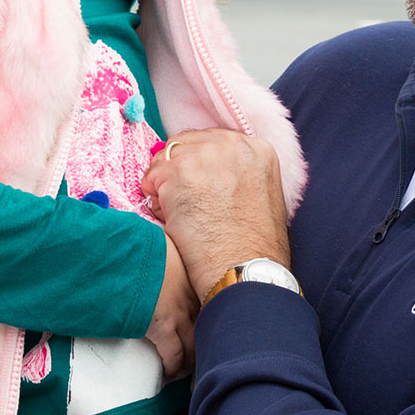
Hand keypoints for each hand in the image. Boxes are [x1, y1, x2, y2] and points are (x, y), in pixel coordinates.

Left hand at [141, 129, 291, 300]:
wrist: (246, 272)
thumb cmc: (256, 248)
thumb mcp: (263, 196)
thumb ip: (239, 175)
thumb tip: (208, 175)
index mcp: (257, 149)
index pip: (212, 142)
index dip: (199, 167)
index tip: (199, 190)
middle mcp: (233, 144)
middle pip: (186, 144)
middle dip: (180, 173)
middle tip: (188, 207)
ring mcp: (205, 155)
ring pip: (165, 160)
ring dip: (166, 187)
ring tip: (183, 218)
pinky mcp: (179, 171)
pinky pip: (151, 179)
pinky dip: (155, 202)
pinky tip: (175, 223)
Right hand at [144, 233, 197, 377]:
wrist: (118, 254)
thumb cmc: (133, 246)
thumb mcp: (159, 242)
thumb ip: (167, 253)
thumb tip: (162, 254)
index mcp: (191, 272)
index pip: (210, 301)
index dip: (208, 318)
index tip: (205, 328)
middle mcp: (191, 293)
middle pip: (207, 325)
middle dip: (204, 342)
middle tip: (199, 355)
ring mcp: (179, 311)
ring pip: (194, 344)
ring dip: (189, 360)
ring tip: (183, 370)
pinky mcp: (163, 328)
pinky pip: (174, 355)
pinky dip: (173, 367)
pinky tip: (168, 373)